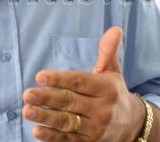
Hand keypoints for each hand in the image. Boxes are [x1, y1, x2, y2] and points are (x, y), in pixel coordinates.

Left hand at [22, 27, 144, 140]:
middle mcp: (102, 109)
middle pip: (70, 103)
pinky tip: (37, 131)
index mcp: (106, 88)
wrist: (133, 125)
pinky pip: (69, 140)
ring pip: (67, 123)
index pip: (79, 82)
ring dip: (46, 118)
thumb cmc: (115, 92)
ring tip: (27, 110)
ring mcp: (96, 128)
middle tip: (27, 94)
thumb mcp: (113, 71)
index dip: (59, 79)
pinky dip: (52, 137)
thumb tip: (114, 28)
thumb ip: (108, 51)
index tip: (39, 76)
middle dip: (47, 99)